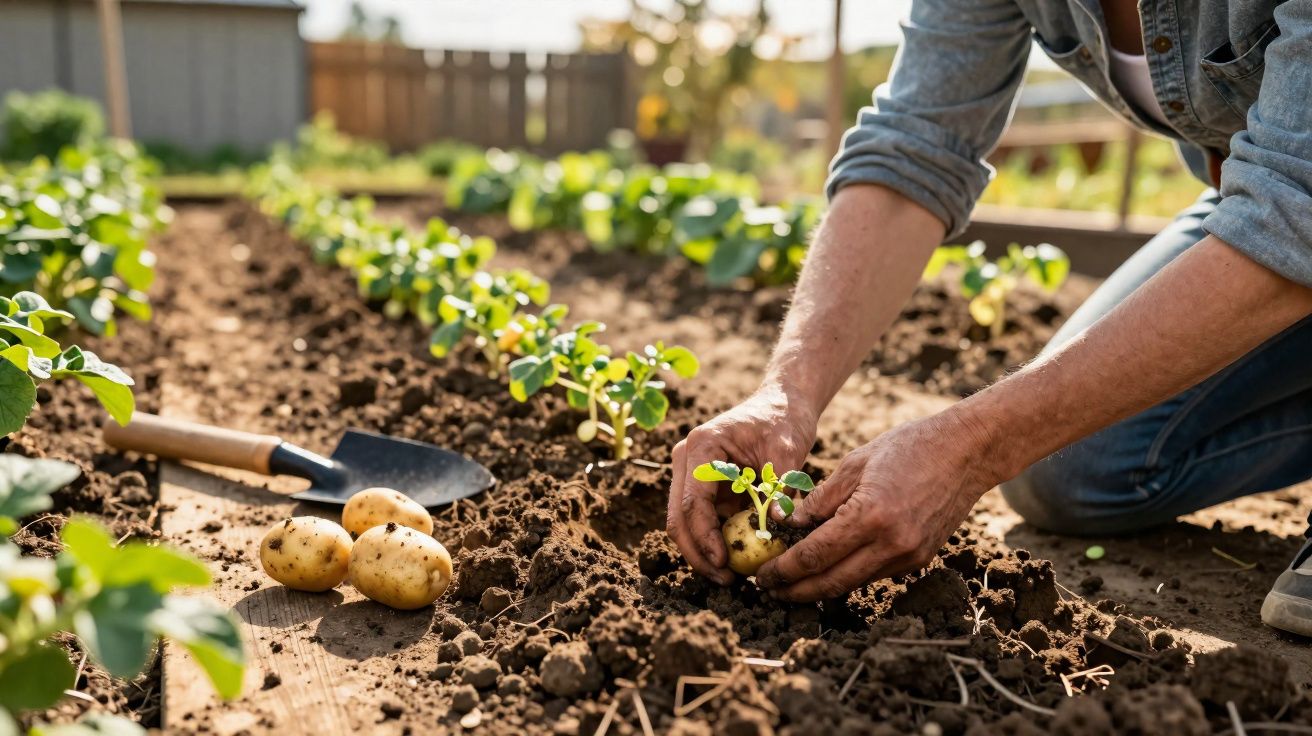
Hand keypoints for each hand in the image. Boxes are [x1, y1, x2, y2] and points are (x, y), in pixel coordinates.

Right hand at [667, 383, 818, 584]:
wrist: (781, 404)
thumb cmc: (784, 421)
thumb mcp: (788, 450)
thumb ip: (780, 487)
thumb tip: (776, 526)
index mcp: (703, 447)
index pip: (694, 502)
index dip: (705, 537)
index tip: (725, 563)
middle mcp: (687, 459)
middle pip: (679, 517)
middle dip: (698, 553)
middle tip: (725, 581)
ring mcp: (690, 473)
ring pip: (685, 523)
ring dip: (704, 551)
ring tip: (732, 577)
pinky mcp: (701, 486)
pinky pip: (701, 520)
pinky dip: (714, 541)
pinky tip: (736, 560)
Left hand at [755, 408, 998, 601]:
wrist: (967, 452)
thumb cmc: (909, 447)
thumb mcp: (855, 463)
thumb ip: (819, 499)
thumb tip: (786, 524)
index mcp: (870, 516)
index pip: (815, 555)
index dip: (784, 570)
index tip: (762, 575)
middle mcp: (891, 544)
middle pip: (832, 582)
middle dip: (796, 591)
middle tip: (769, 591)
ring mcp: (909, 556)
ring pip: (853, 583)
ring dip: (820, 587)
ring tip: (791, 585)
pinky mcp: (920, 559)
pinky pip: (874, 574)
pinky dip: (847, 575)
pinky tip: (828, 570)